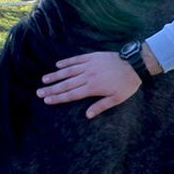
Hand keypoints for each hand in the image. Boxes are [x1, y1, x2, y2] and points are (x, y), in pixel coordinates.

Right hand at [38, 48, 154, 118]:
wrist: (134, 64)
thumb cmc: (126, 84)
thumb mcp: (116, 99)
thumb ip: (100, 106)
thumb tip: (87, 115)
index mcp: (92, 88)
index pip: (71, 94)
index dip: (58, 98)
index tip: (47, 100)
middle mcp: (88, 76)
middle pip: (66, 84)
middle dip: (52, 89)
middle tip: (39, 92)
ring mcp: (89, 65)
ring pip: (68, 71)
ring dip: (55, 76)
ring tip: (44, 80)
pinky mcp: (92, 57)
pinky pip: (76, 59)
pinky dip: (66, 62)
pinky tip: (58, 65)